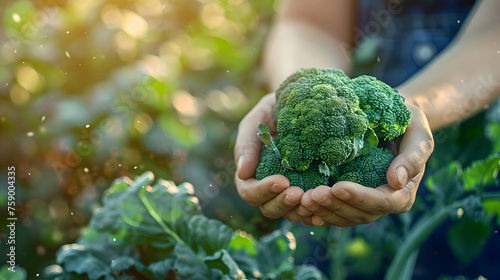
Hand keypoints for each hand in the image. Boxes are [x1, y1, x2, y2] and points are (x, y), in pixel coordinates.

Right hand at [234, 93, 313, 224]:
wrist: (302, 101)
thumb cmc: (274, 109)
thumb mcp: (257, 120)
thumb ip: (247, 144)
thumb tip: (242, 173)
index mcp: (251, 173)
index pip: (249, 192)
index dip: (263, 191)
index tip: (281, 181)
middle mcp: (269, 187)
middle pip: (269, 208)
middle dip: (282, 203)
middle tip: (298, 193)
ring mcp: (290, 191)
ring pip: (290, 214)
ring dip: (300, 211)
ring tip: (314, 199)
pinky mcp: (311, 190)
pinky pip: (311, 211)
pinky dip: (316, 213)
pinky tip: (326, 209)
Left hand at [299, 105, 433, 226]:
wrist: (396, 122)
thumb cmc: (410, 125)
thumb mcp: (418, 135)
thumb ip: (412, 157)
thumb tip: (396, 181)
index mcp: (403, 192)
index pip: (383, 202)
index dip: (360, 197)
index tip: (338, 187)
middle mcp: (384, 203)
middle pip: (360, 214)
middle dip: (335, 205)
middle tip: (312, 194)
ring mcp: (365, 203)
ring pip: (344, 217)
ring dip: (323, 211)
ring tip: (303, 199)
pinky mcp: (349, 199)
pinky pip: (334, 211)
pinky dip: (318, 212)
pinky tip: (302, 206)